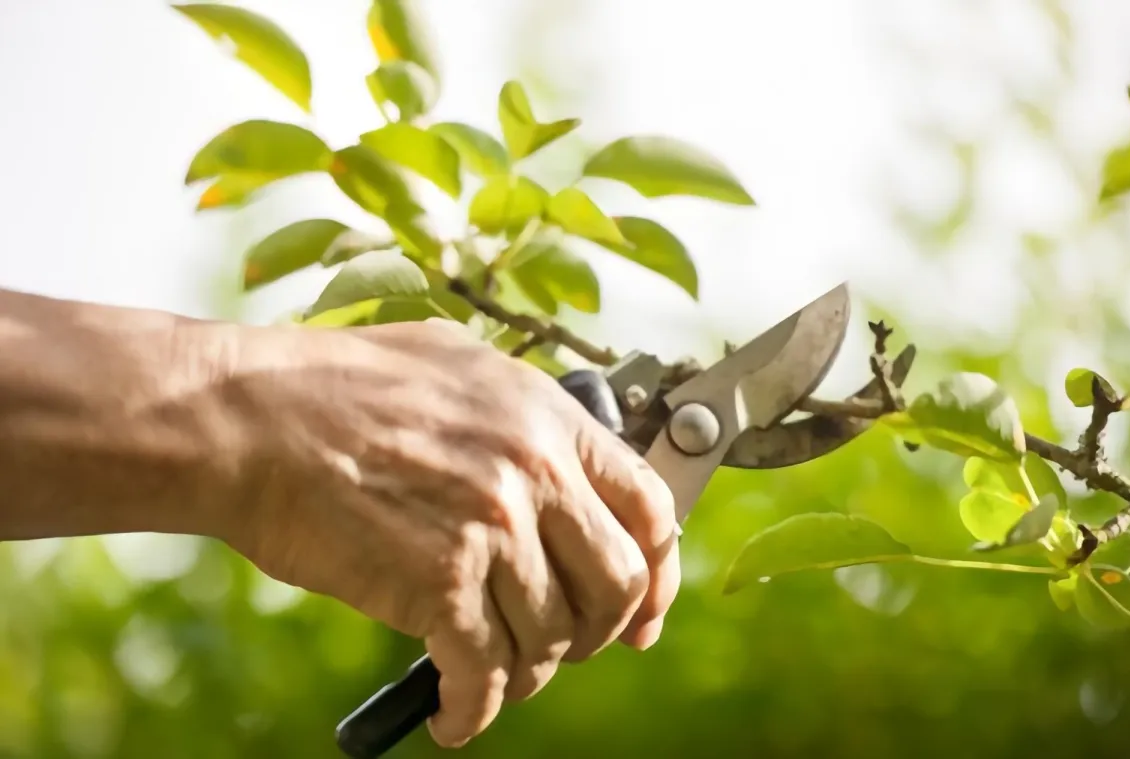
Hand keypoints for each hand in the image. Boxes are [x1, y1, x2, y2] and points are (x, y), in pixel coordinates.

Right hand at [219, 319, 680, 746]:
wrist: (250, 417)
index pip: (650, 507)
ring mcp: (491, 528)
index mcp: (548, 418)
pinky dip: (475, 711)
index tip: (645, 611)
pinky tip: (456, 717)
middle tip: (571, 646)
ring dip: (530, 672)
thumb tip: (562, 466)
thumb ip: (522, 414)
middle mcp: (535, 472)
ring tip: (497, 675)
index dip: (658, 572)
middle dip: (601, 632)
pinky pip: (485, 673)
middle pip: (618, 584)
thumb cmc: (337, 386)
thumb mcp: (457, 364)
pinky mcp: (438, 582)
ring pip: (552, 637)